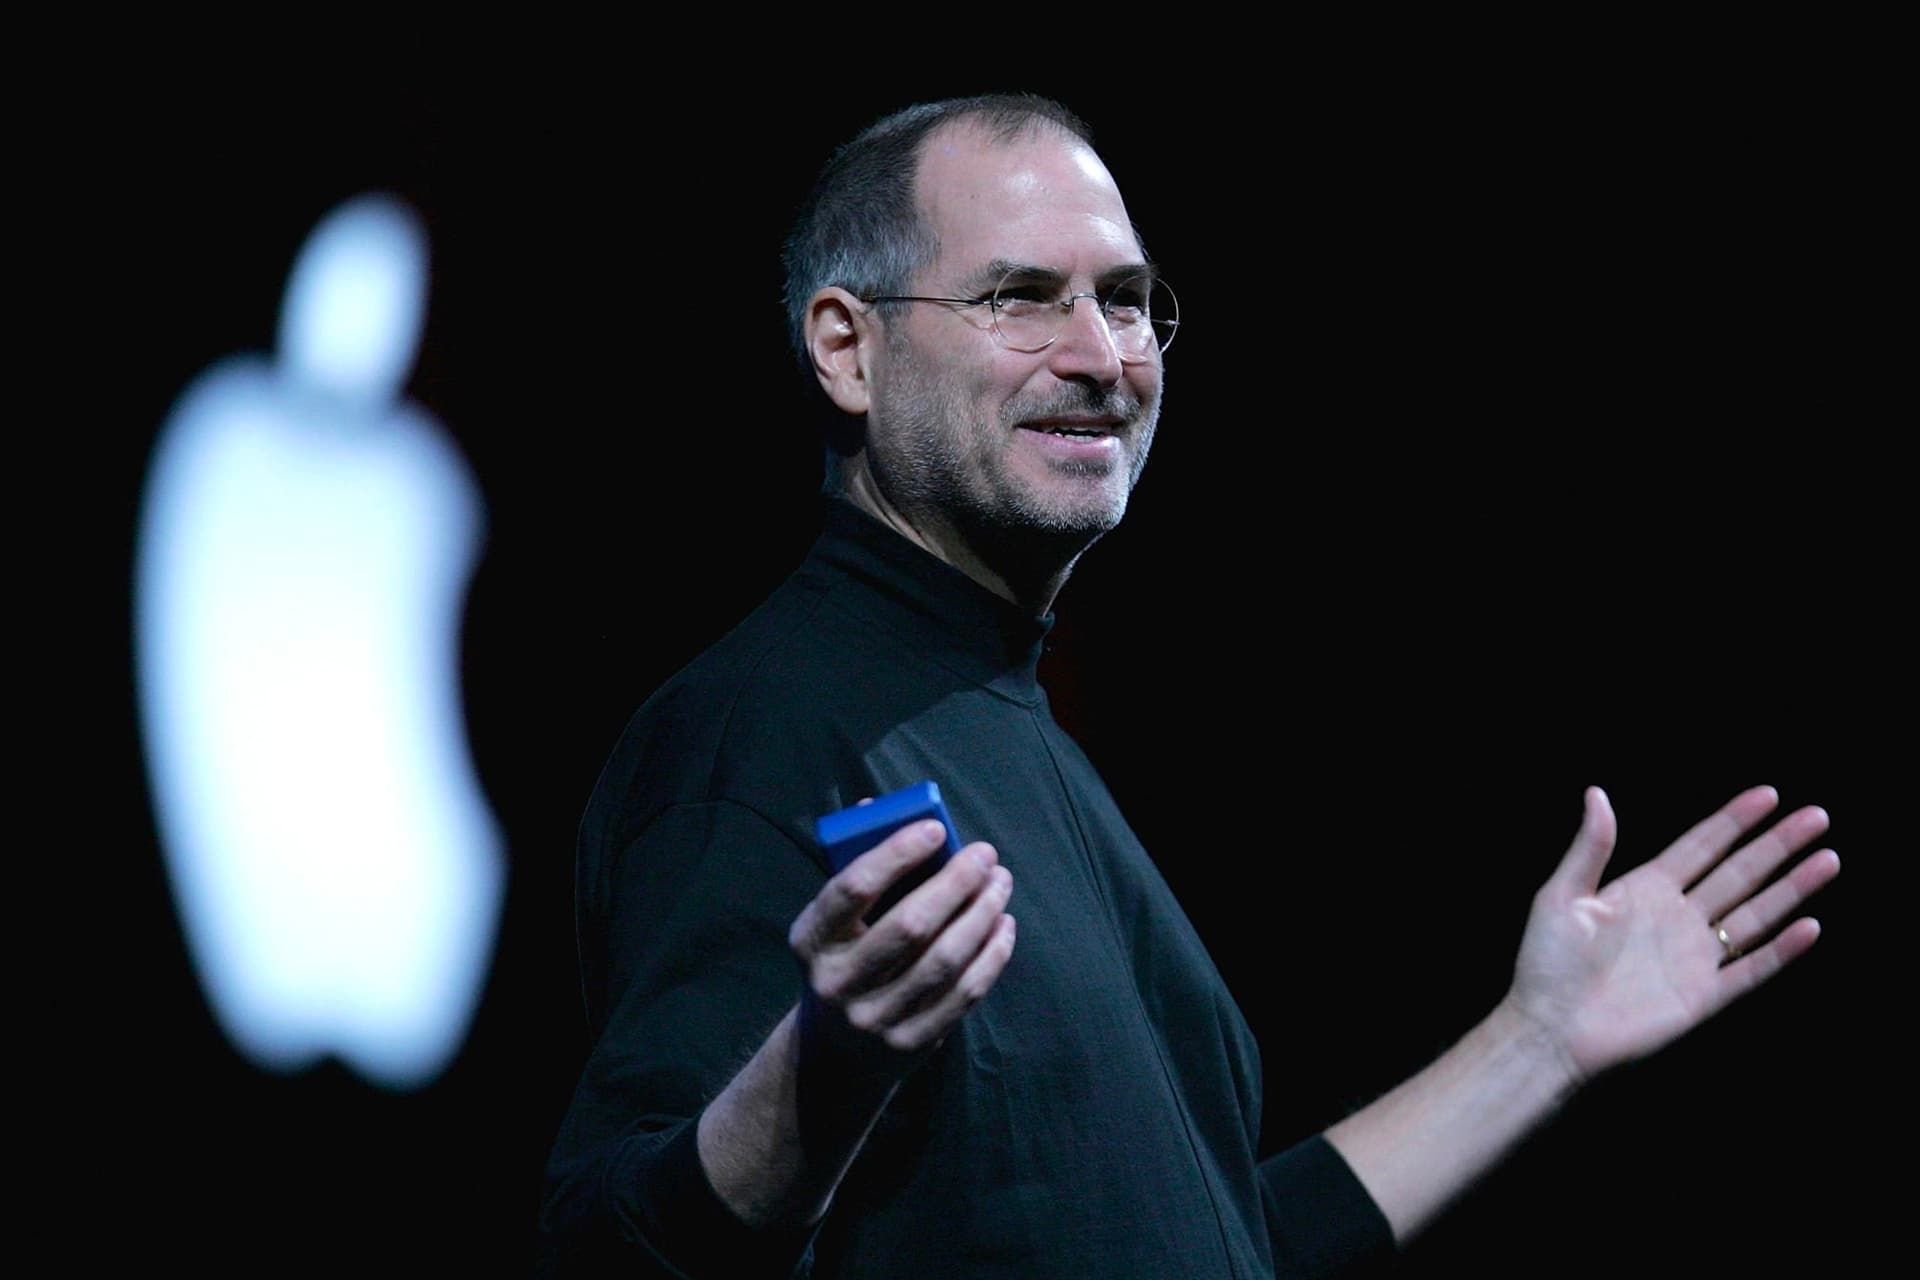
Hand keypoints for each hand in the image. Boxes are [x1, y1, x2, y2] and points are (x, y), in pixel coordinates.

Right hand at [787, 819, 1015, 1082]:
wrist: (836, 1051)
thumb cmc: (844, 959)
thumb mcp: (832, 922)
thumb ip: (855, 867)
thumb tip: (875, 807)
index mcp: (812, 939)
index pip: (853, 888)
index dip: (897, 853)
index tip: (936, 828)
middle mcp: (838, 981)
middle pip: (910, 925)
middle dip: (956, 883)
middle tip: (986, 854)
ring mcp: (875, 1018)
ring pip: (944, 960)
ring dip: (981, 914)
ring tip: (1000, 883)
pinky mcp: (911, 1043)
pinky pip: (963, 994)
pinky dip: (992, 955)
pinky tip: (1004, 926)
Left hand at [1505, 785, 1839, 1085]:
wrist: (1549, 1029)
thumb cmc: (1546, 963)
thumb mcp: (1561, 896)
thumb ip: (1590, 848)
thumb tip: (1596, 793)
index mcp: (1645, 888)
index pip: (1700, 846)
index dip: (1734, 820)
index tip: (1769, 794)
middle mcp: (1677, 917)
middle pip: (1738, 872)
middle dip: (1777, 844)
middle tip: (1817, 816)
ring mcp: (1694, 955)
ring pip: (1755, 914)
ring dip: (1792, 889)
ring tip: (1828, 859)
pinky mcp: (1704, 995)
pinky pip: (1751, 969)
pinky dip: (1782, 950)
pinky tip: (1809, 927)